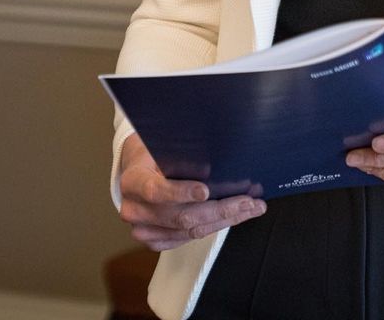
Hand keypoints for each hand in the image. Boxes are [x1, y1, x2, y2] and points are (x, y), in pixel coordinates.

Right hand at [118, 133, 265, 249]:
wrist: (137, 170)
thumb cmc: (155, 152)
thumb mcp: (162, 144)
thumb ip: (181, 153)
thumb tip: (213, 158)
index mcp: (133, 181)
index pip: (156, 190)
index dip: (181, 192)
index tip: (206, 190)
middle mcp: (135, 210)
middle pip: (180, 216)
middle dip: (219, 210)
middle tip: (247, 201)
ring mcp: (143, 229)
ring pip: (189, 231)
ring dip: (224, 220)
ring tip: (251, 208)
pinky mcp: (155, 240)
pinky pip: (188, 238)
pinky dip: (213, 227)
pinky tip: (233, 217)